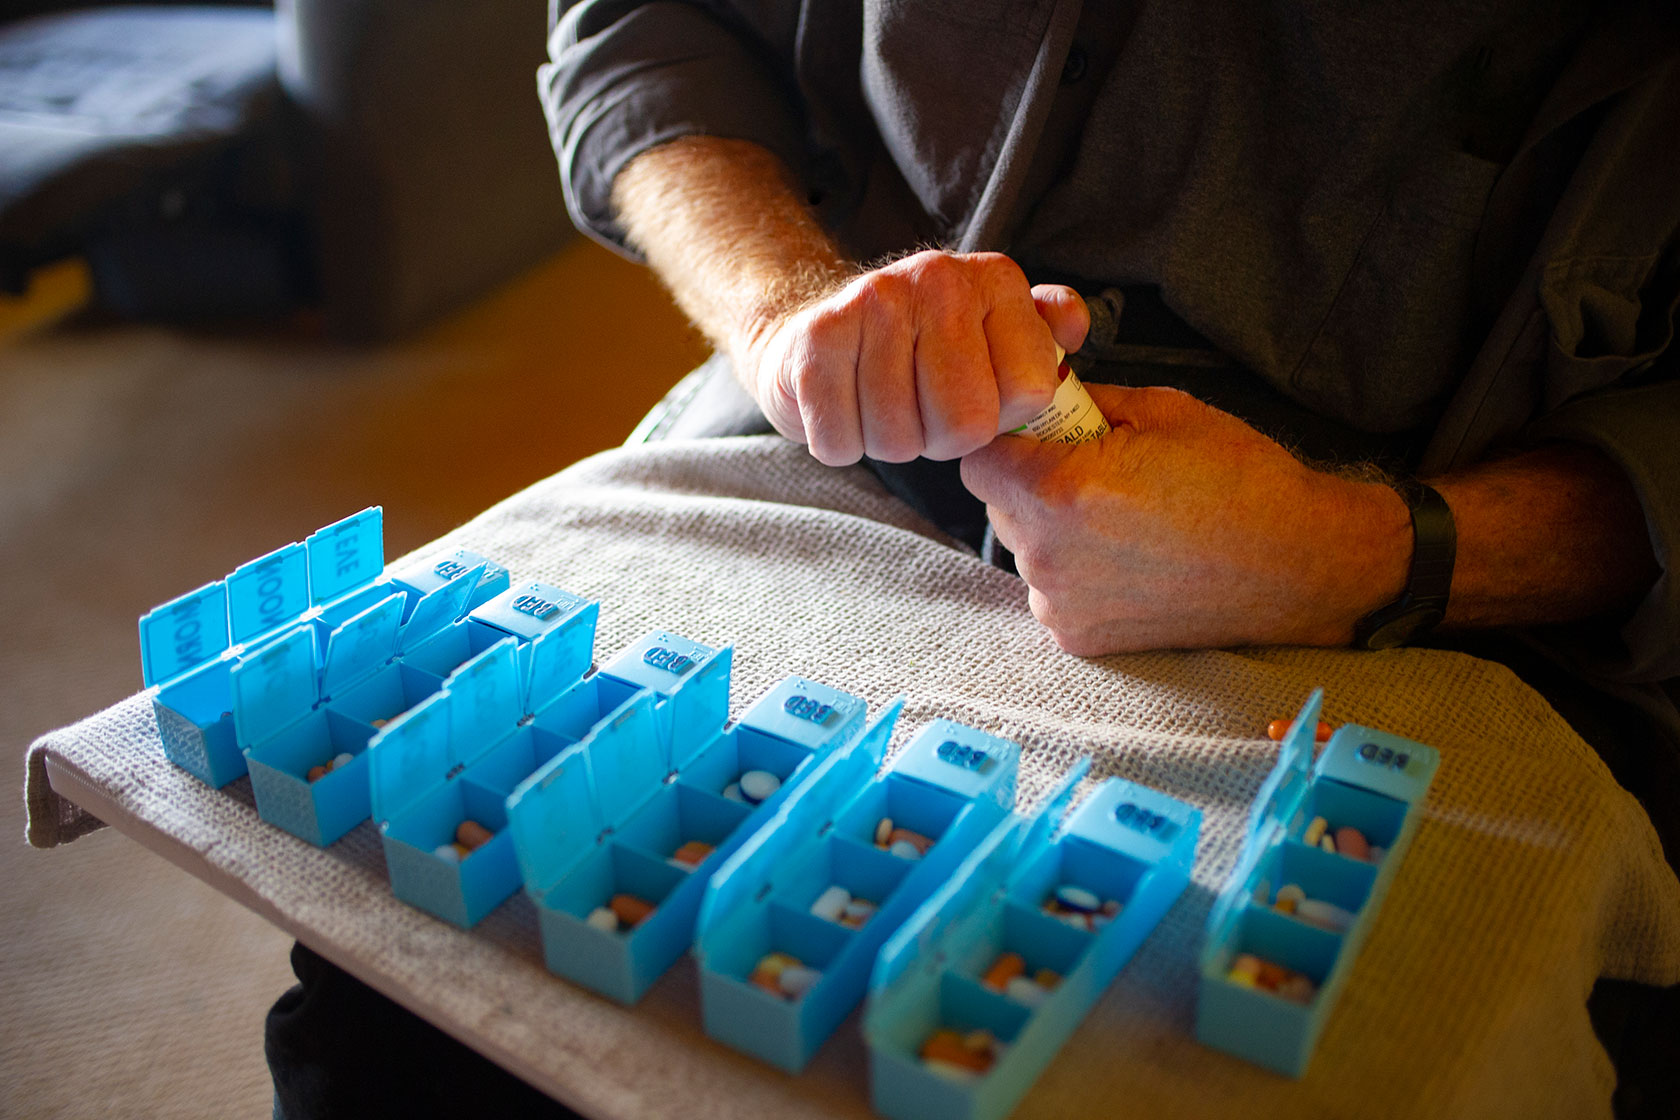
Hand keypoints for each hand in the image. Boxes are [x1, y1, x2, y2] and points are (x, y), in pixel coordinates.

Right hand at [736, 250, 1088, 464]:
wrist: (813, 329)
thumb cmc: (914, 346)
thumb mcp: (990, 329)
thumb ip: (1041, 331)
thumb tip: (1073, 330)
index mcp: (995, 279)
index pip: (1031, 392)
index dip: (1001, 417)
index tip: (975, 396)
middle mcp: (938, 279)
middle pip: (966, 425)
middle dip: (942, 440)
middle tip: (921, 411)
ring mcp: (873, 302)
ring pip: (901, 441)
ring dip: (890, 443)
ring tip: (881, 405)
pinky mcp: (817, 338)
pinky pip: (843, 441)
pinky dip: (841, 444)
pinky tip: (843, 408)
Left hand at [959, 384, 1412, 653]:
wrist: (1299, 565)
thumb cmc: (1240, 480)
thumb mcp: (1160, 410)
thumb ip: (1083, 405)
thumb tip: (1042, 400)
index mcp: (1061, 490)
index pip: (978, 459)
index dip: (1006, 441)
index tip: (1039, 436)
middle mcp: (1050, 555)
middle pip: (998, 506)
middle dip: (1031, 482)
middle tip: (1093, 473)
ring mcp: (1062, 604)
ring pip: (1026, 549)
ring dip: (1053, 529)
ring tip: (1122, 521)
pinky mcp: (1080, 637)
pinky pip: (1053, 589)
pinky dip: (1077, 571)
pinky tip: (1131, 559)